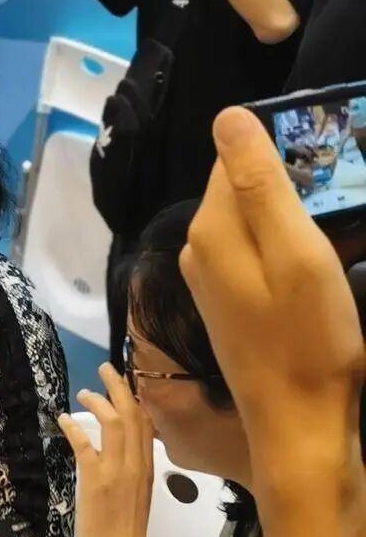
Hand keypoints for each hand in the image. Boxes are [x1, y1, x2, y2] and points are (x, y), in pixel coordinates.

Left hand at [58, 363, 154, 536]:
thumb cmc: (126, 529)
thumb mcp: (137, 492)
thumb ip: (132, 468)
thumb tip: (123, 450)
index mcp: (148, 467)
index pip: (148, 422)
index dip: (137, 397)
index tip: (126, 381)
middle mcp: (137, 464)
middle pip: (133, 414)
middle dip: (119, 387)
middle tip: (106, 368)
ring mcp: (118, 471)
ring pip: (114, 423)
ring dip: (98, 402)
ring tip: (83, 393)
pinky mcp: (96, 481)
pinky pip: (86, 445)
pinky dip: (74, 428)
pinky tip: (63, 419)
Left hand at [180, 107, 364, 477]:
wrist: (297, 420)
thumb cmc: (307, 338)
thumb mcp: (296, 251)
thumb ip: (259, 183)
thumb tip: (227, 116)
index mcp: (211, 229)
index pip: (236, 157)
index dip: (284, 151)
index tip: (328, 166)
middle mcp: (197, 248)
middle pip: (241, 189)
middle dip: (289, 185)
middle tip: (339, 208)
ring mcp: (208, 277)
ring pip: (251, 221)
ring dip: (291, 218)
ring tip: (334, 238)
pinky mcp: (226, 300)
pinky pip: (254, 251)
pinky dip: (285, 247)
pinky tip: (315, 263)